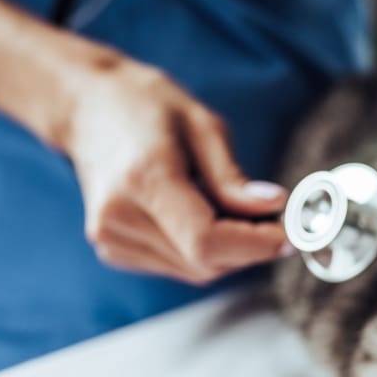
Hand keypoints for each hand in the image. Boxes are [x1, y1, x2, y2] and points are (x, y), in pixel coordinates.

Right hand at [64, 58, 290, 282]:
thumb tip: (273, 209)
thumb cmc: (145, 105)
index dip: (254, 245)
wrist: (86, 108)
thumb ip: (233, 178)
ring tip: (234, 210)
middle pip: (204, 262)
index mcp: (143, 178)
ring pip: (193, 271)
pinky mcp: (112, 249)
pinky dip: (201, 251)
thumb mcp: (201, 125)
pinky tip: (202, 216)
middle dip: (248, 247)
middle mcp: (118, 216)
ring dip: (227, 251)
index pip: (206, 240)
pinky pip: (176, 265)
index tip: (289, 235)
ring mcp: (110, 238)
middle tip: (272, 219)